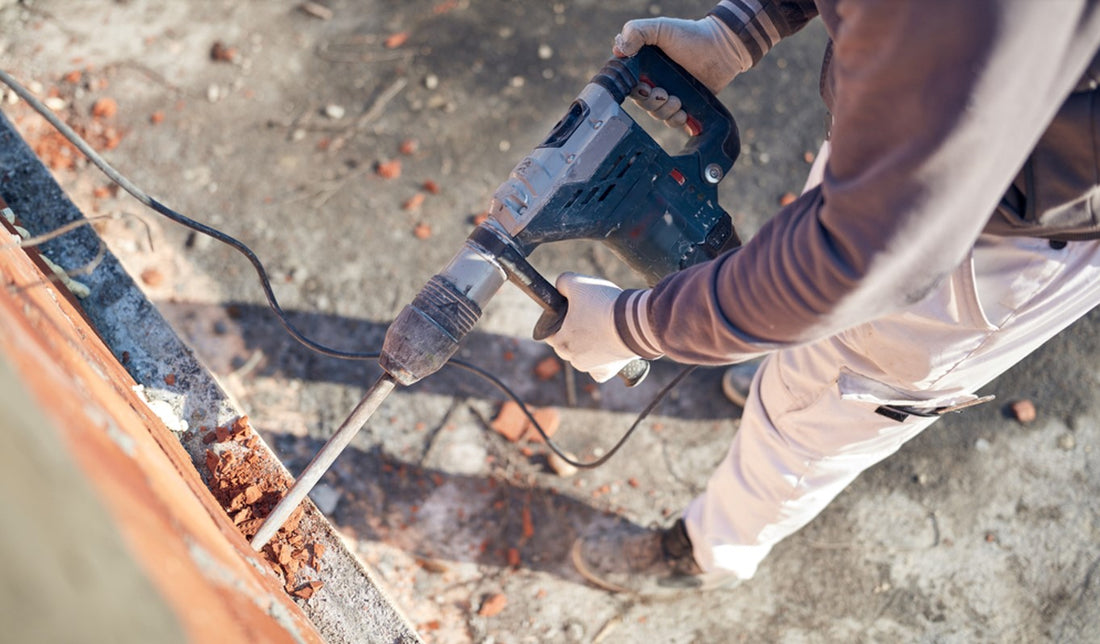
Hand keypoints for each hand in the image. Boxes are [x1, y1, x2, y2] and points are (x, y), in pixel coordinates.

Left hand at [543, 273, 640, 382]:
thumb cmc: (603, 304)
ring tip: (604, 327)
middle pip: (568, 345)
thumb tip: (560, 286)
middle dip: (576, 332)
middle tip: (590, 316)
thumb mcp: (578, 283)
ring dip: (591, 346)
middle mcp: (573, 359)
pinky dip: (605, 361)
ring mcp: (591, 367)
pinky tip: (610, 348)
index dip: (559, 319)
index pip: (550, 332)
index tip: (571, 311)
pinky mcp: (608, 371)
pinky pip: (601, 369)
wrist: (634, 322)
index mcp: (561, 342)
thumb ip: (563, 283)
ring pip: (584, 357)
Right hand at [614, 15, 747, 128]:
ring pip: (657, 114)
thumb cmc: (691, 36)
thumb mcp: (660, 28)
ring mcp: (670, 94)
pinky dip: (676, 120)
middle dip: (652, 102)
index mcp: (644, 67)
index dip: (634, 90)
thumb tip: (618, 50)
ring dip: (665, 111)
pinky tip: (684, 113)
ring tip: (678, 101)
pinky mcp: (685, 105)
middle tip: (664, 93)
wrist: (722, 48)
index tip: (645, 87)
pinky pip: (674, 121)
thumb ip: (636, 32)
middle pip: (642, 102)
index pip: (629, 85)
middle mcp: (655, 81)